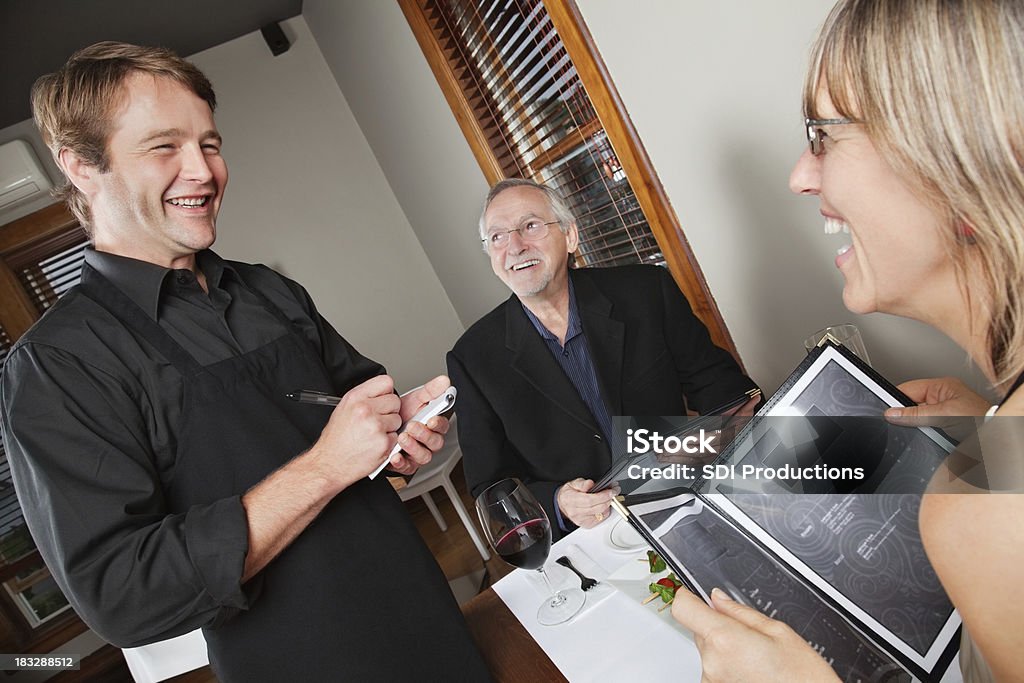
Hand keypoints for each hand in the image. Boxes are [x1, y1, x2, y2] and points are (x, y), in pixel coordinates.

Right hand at [311, 374, 401, 483]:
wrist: (329, 464)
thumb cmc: (336, 440)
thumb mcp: (343, 409)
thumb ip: (364, 398)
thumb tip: (382, 393)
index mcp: (355, 398)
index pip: (386, 382)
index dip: (385, 393)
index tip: (381, 401)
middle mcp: (365, 409)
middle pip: (395, 401)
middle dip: (389, 411)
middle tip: (376, 421)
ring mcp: (376, 426)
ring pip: (398, 419)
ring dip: (389, 428)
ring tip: (372, 434)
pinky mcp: (383, 443)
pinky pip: (397, 437)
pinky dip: (389, 442)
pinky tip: (374, 445)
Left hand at [386, 375, 451, 475]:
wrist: (380, 425)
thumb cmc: (401, 414)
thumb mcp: (415, 399)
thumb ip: (430, 391)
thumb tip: (445, 381)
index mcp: (433, 426)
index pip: (442, 426)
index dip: (438, 423)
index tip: (431, 419)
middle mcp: (428, 441)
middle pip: (435, 443)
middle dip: (424, 435)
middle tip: (412, 427)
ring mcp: (418, 453)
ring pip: (423, 456)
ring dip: (413, 447)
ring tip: (402, 438)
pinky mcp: (406, 464)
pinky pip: (406, 467)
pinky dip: (400, 462)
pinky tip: (394, 455)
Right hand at [556, 478, 618, 527]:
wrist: (562, 504)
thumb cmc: (569, 494)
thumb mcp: (573, 484)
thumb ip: (582, 483)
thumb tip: (590, 484)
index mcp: (571, 500)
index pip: (590, 500)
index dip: (603, 496)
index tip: (611, 491)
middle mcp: (575, 512)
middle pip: (597, 508)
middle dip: (608, 499)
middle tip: (613, 492)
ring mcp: (581, 520)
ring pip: (600, 514)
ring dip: (608, 505)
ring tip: (608, 498)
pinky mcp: (586, 525)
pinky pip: (600, 519)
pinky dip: (604, 512)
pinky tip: (603, 506)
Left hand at [671, 587, 839, 682]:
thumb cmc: (802, 676)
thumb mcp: (779, 631)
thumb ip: (741, 612)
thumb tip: (718, 598)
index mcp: (725, 638)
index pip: (683, 607)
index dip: (690, 596)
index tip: (697, 594)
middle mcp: (712, 661)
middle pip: (699, 628)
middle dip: (718, 624)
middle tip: (749, 634)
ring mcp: (712, 679)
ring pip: (708, 649)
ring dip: (724, 647)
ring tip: (755, 656)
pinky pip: (714, 667)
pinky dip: (727, 664)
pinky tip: (751, 669)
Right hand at [885, 378, 990, 440]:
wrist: (997, 436)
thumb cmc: (981, 419)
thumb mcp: (944, 414)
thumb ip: (916, 414)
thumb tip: (892, 413)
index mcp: (941, 387)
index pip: (907, 389)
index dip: (895, 400)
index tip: (886, 411)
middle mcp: (941, 398)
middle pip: (911, 406)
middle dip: (909, 417)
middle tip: (916, 423)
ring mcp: (943, 412)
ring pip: (917, 419)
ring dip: (919, 427)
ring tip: (931, 430)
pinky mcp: (945, 426)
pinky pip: (926, 428)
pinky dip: (926, 433)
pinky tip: (934, 436)